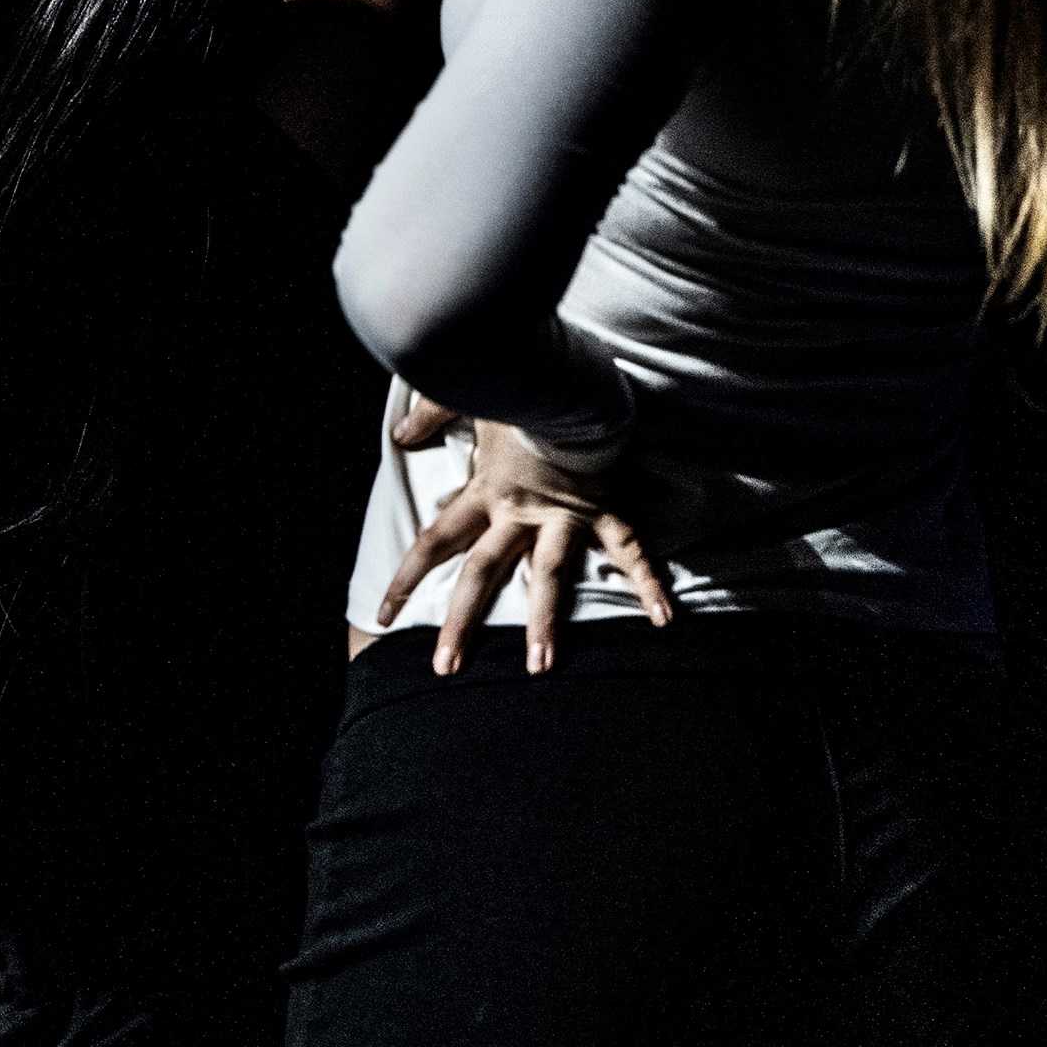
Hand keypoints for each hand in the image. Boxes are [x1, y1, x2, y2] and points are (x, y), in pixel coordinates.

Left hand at [375, 407, 672, 672]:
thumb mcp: (464, 398)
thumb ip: (430, 416)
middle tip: (445, 669)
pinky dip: (649, 582)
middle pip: (483, 574)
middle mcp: (518, 513)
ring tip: (540, 667)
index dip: (406, 579)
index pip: (435, 543)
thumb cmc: (517, 386)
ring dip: (544, 623)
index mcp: (482, 493)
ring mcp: (563, 516)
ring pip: (549, 576)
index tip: (382, 617)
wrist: (569, 377)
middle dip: (462, 623)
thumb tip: (400, 437)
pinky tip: (664, 618)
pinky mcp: (603, 509)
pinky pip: (629, 549)